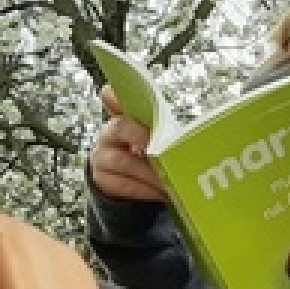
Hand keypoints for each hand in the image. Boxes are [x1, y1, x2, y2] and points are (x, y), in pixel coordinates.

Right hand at [89, 85, 167, 203]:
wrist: (129, 179)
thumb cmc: (149, 151)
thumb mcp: (158, 136)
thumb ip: (164, 126)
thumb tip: (187, 131)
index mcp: (123, 115)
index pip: (114, 98)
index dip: (117, 96)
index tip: (119, 95)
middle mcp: (109, 133)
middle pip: (121, 127)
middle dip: (144, 137)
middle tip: (165, 149)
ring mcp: (101, 156)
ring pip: (123, 160)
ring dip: (149, 172)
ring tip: (170, 180)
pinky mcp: (102, 179)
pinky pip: (123, 184)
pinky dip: (145, 190)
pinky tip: (160, 193)